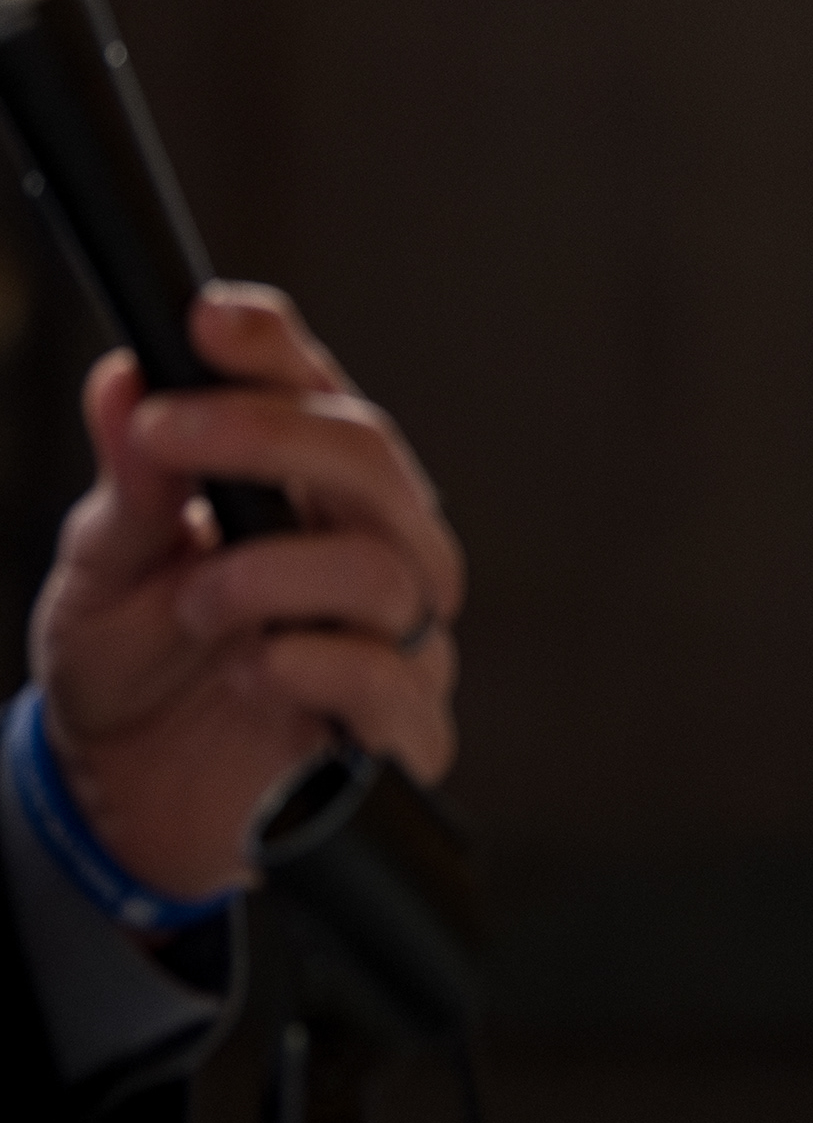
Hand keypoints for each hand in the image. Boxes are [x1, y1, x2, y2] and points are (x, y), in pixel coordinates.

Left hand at [26, 285, 464, 901]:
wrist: (126, 802)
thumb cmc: (133, 666)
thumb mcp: (104, 571)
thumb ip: (133, 486)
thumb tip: (126, 381)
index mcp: (306, 487)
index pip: (314, 390)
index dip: (273, 349)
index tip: (210, 320)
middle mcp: (371, 544)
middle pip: (374, 461)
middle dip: (269, 435)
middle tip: (169, 436)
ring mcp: (397, 636)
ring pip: (388, 567)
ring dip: (275, 572)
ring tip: (197, 604)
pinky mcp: (399, 730)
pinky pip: (395, 684)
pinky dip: (317, 666)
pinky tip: (254, 670)